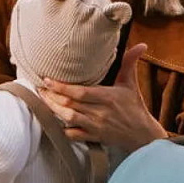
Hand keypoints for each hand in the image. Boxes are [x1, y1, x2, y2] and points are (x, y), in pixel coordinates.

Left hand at [38, 43, 166, 152]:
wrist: (143, 135)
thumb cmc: (135, 108)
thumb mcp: (131, 84)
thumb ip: (130, 63)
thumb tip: (141, 45)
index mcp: (107, 97)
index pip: (80, 92)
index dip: (61, 86)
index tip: (48, 80)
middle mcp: (99, 113)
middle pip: (69, 105)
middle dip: (52, 96)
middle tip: (40, 88)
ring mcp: (95, 127)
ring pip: (69, 119)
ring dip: (54, 110)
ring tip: (44, 101)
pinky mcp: (94, 137)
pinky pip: (74, 136)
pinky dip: (63, 129)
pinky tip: (55, 122)